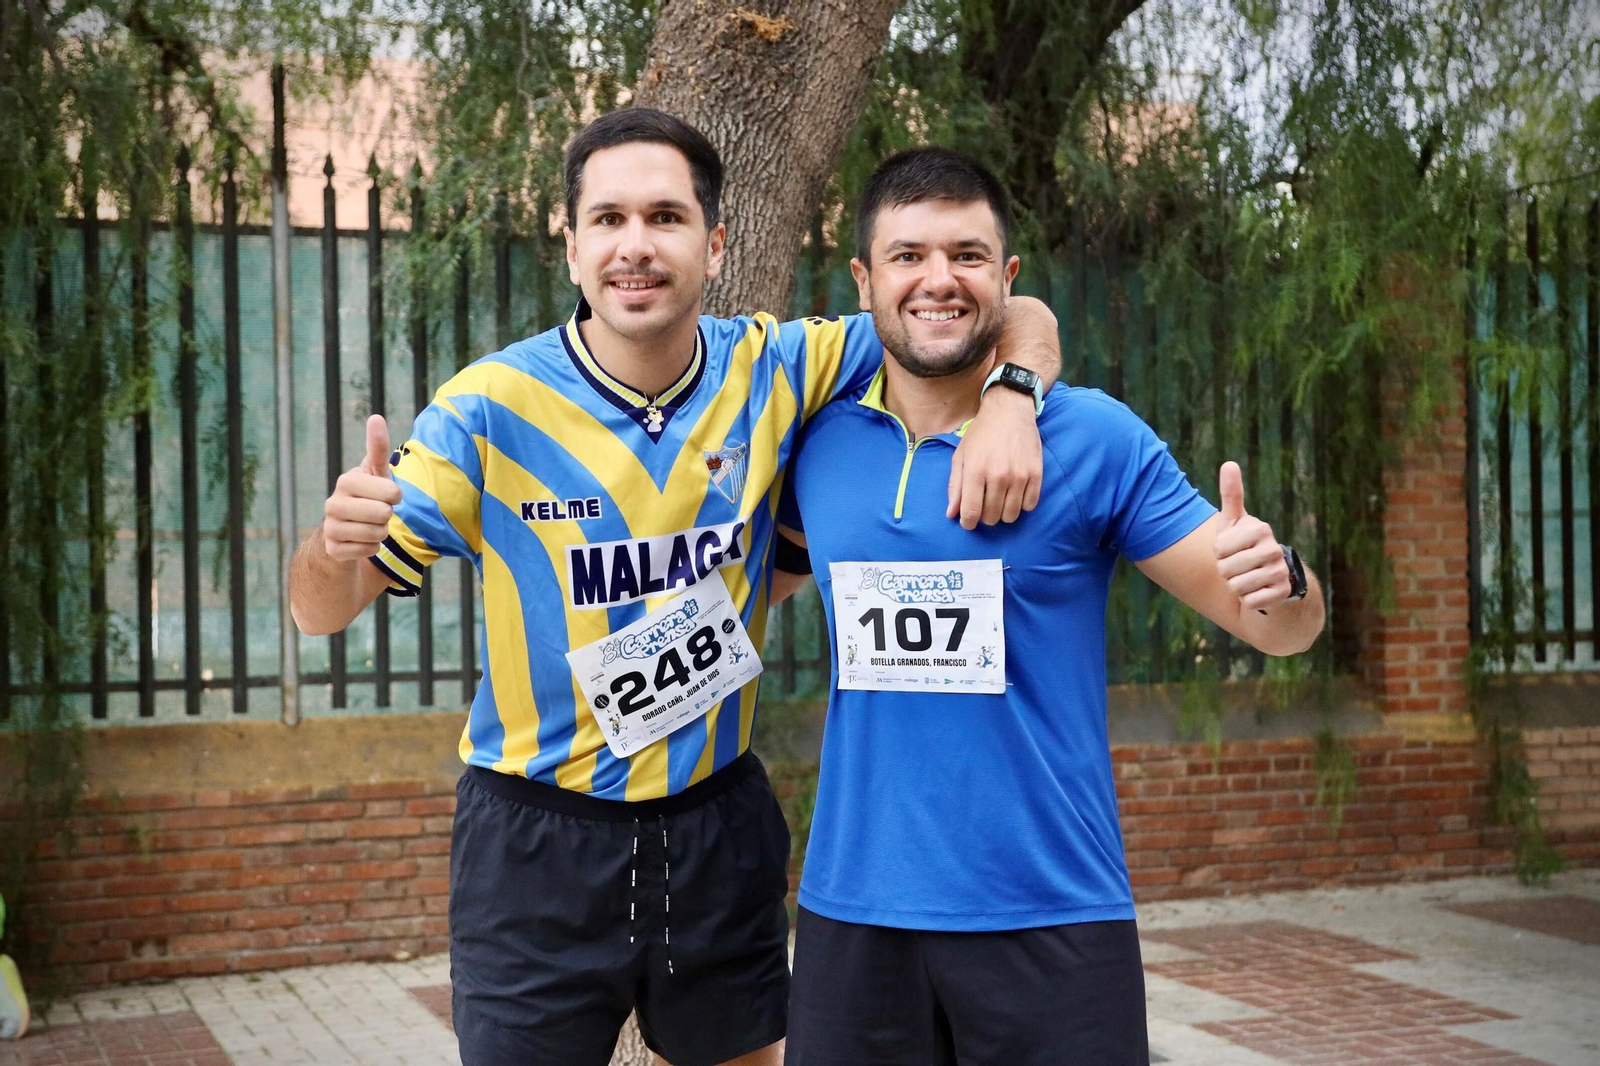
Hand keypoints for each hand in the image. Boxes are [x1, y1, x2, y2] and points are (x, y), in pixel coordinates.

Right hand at [322, 415, 402, 561]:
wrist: (343, 532)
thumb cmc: (367, 497)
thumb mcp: (375, 473)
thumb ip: (378, 448)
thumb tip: (376, 416)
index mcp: (347, 481)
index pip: (391, 492)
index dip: (395, 496)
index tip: (388, 495)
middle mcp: (333, 503)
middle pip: (384, 514)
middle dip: (388, 516)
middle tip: (378, 513)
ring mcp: (330, 527)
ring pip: (377, 534)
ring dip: (381, 533)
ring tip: (370, 525)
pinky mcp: (333, 549)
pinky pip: (368, 550)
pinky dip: (371, 548)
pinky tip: (361, 541)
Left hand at [946, 386, 1041, 528]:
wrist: (1009, 411)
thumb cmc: (981, 434)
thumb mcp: (961, 456)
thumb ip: (955, 486)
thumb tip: (952, 514)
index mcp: (976, 471)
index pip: (971, 512)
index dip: (968, 523)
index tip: (968, 522)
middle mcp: (998, 476)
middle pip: (992, 517)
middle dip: (985, 517)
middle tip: (984, 504)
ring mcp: (1019, 476)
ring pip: (1011, 515)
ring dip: (1003, 513)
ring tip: (999, 500)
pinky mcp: (1036, 474)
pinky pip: (1030, 505)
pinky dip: (1021, 505)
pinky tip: (1015, 494)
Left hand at [1213, 461, 1290, 612]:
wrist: (1270, 578)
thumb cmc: (1244, 546)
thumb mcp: (1234, 522)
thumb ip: (1231, 494)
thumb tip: (1229, 463)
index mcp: (1260, 529)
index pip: (1218, 549)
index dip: (1219, 553)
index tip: (1231, 549)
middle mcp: (1274, 549)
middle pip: (1226, 569)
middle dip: (1226, 572)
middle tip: (1238, 566)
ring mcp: (1280, 572)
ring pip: (1236, 587)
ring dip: (1235, 587)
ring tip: (1246, 578)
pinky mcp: (1282, 593)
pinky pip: (1249, 602)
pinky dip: (1247, 601)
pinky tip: (1257, 592)